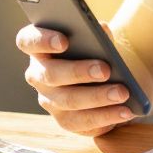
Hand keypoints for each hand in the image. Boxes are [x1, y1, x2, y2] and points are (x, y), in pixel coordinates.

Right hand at [15, 24, 134, 136]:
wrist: (107, 75)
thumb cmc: (95, 49)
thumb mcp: (95, 37)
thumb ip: (95, 32)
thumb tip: (101, 30)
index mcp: (39, 47)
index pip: (28, 41)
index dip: (42, 40)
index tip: (64, 41)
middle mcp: (37, 74)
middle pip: (50, 74)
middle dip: (79, 72)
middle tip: (105, 70)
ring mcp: (48, 100)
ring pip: (69, 101)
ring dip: (98, 97)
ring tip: (123, 93)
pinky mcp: (64, 120)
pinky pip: (82, 123)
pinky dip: (106, 117)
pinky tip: (125, 112)